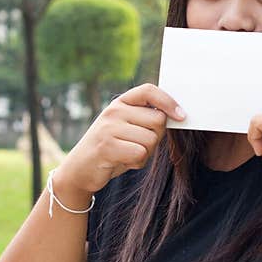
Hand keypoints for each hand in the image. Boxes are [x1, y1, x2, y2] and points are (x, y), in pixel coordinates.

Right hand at [51, 83, 184, 198]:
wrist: (80, 170)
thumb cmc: (111, 149)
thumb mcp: (126, 128)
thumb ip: (145, 119)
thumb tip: (177, 116)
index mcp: (121, 103)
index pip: (149, 91)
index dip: (168, 101)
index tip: (181, 116)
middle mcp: (114, 111)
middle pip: (158, 120)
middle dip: (156, 137)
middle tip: (138, 145)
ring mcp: (109, 128)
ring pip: (151, 139)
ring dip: (146, 153)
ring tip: (127, 154)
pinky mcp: (107, 146)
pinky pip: (140, 153)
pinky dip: (137, 163)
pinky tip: (123, 162)